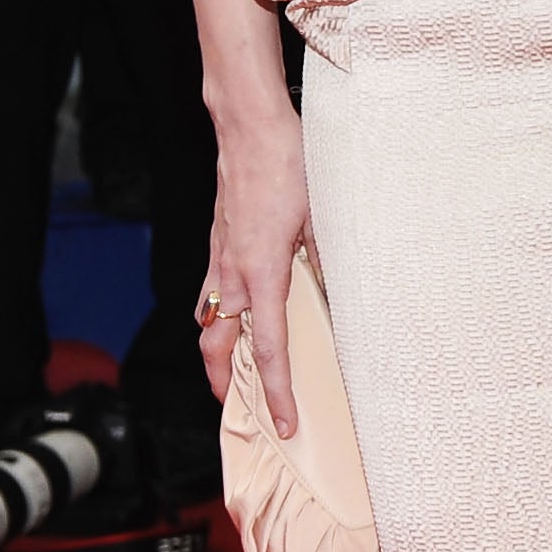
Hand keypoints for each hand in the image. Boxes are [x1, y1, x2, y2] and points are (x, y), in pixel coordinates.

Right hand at [197, 109, 309, 432]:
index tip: (285, 423)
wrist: (250, 128)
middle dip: (225, 386)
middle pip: (218, 348)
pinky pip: (211, 291)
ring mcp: (220, 259)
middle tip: (246, 413)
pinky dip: (217, 315)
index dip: (277, 391)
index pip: (266, 350)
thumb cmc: (290, 165)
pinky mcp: (219, 242)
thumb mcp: (323, 214)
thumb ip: (329, 260)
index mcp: (261, 274)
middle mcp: (232, 274)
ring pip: (209, 322)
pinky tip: (234, 315)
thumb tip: (342, 295)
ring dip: (218, 353)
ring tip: (236, 374)